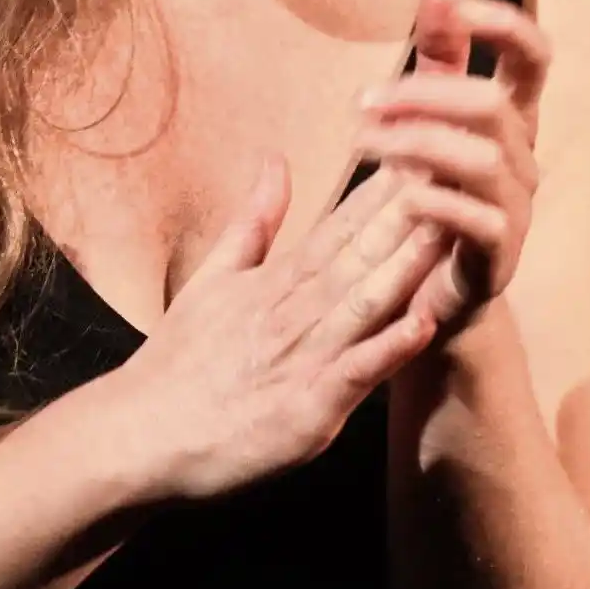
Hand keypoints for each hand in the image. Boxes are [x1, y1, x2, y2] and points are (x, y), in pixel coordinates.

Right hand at [110, 155, 453, 502]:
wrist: (138, 436)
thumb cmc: (178, 362)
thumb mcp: (213, 276)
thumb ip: (253, 221)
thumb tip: (275, 159)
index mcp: (276, 281)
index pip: (339, 225)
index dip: (384, 189)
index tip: (423, 152)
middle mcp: (293, 310)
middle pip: (359, 252)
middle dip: (407, 211)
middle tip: (451, 167)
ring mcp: (302, 358)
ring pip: (365, 301)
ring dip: (407, 264)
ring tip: (448, 228)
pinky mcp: (307, 409)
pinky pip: (356, 373)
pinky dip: (389, 348)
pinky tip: (425, 323)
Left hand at [354, 0, 550, 337]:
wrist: (429, 292)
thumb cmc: (433, 191)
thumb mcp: (432, 117)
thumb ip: (440, 56)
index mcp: (513, 118)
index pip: (534, 56)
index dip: (504, 25)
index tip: (454, 4)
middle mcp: (524, 158)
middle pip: (491, 103)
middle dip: (422, 93)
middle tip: (360, 101)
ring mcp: (517, 209)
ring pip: (481, 158)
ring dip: (414, 143)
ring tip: (359, 142)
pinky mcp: (499, 258)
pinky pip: (479, 221)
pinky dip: (437, 201)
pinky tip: (399, 195)